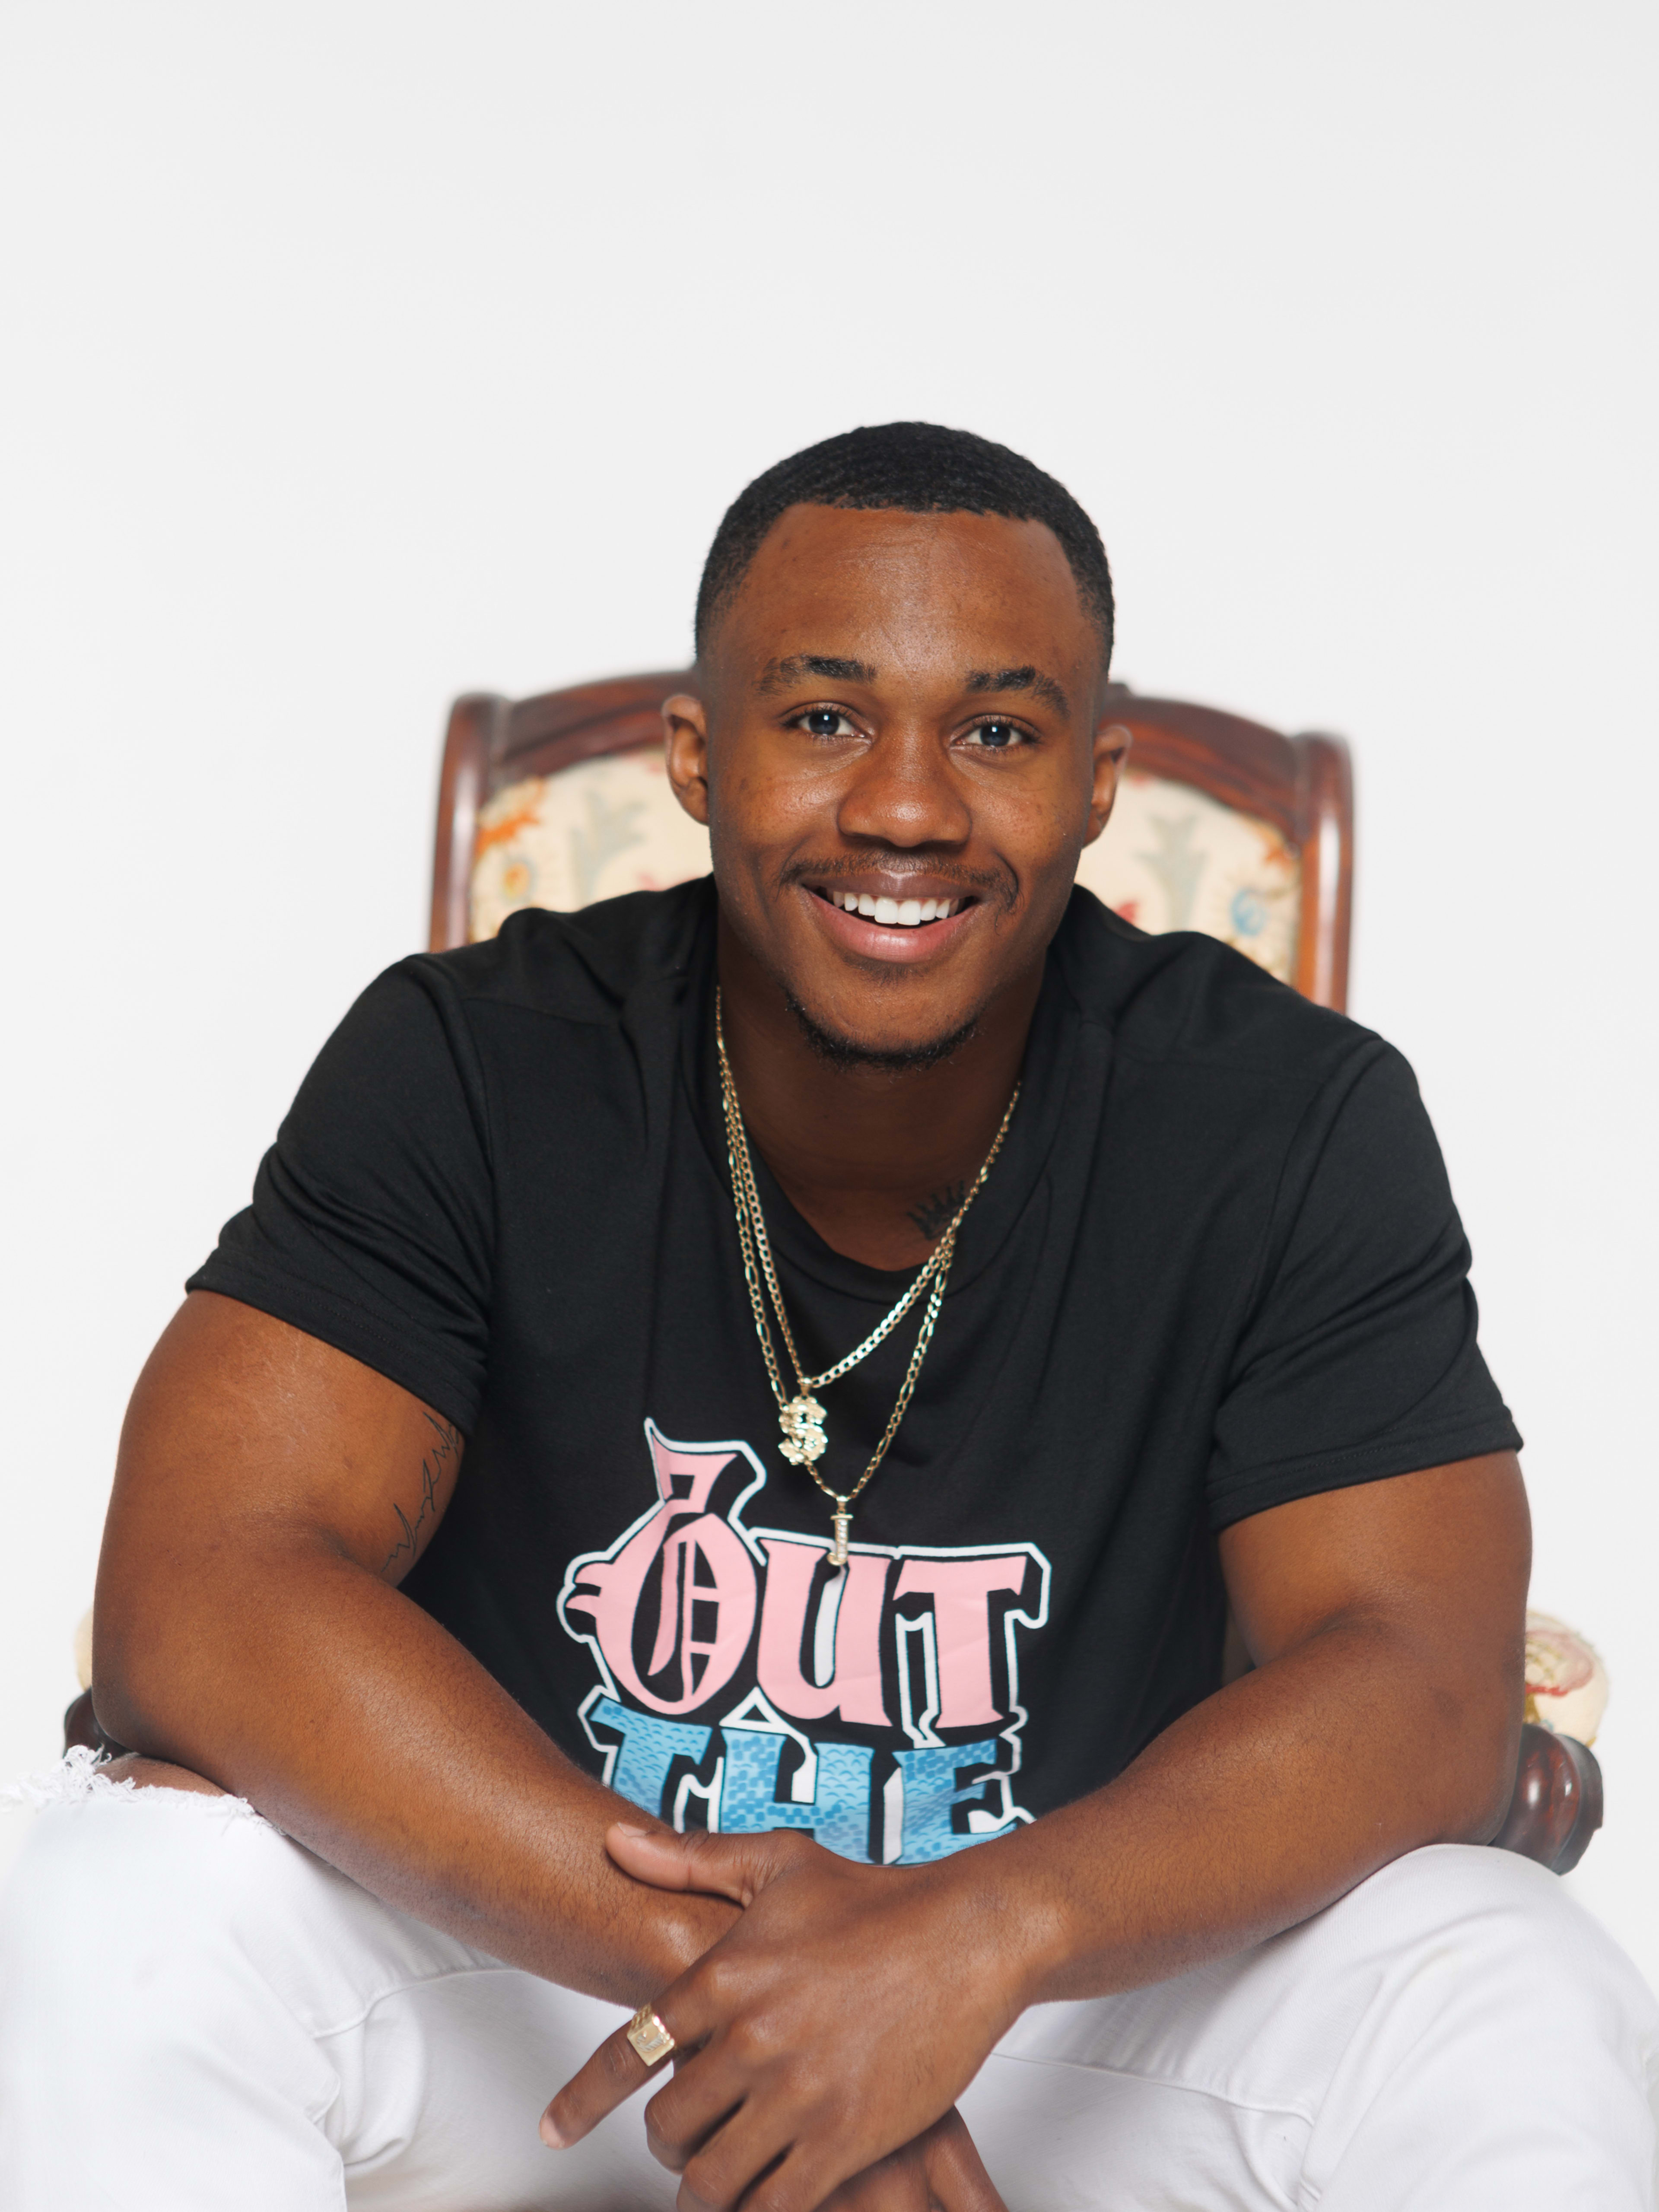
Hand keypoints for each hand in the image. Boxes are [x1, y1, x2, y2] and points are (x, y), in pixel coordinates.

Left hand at [542, 1822, 1029, 2209]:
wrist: (969, 1934)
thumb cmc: (877, 1896)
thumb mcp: (779, 1861)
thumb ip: (691, 1858)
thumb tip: (614, 1840)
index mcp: (726, 1974)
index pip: (630, 2051)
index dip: (581, 2101)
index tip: (551, 2131)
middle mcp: (751, 2038)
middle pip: (668, 2127)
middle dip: (664, 2146)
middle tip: (678, 2145)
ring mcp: (798, 2093)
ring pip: (713, 2180)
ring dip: (703, 2193)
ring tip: (711, 2188)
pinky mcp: (846, 2138)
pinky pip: (775, 2206)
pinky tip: (760, 2204)